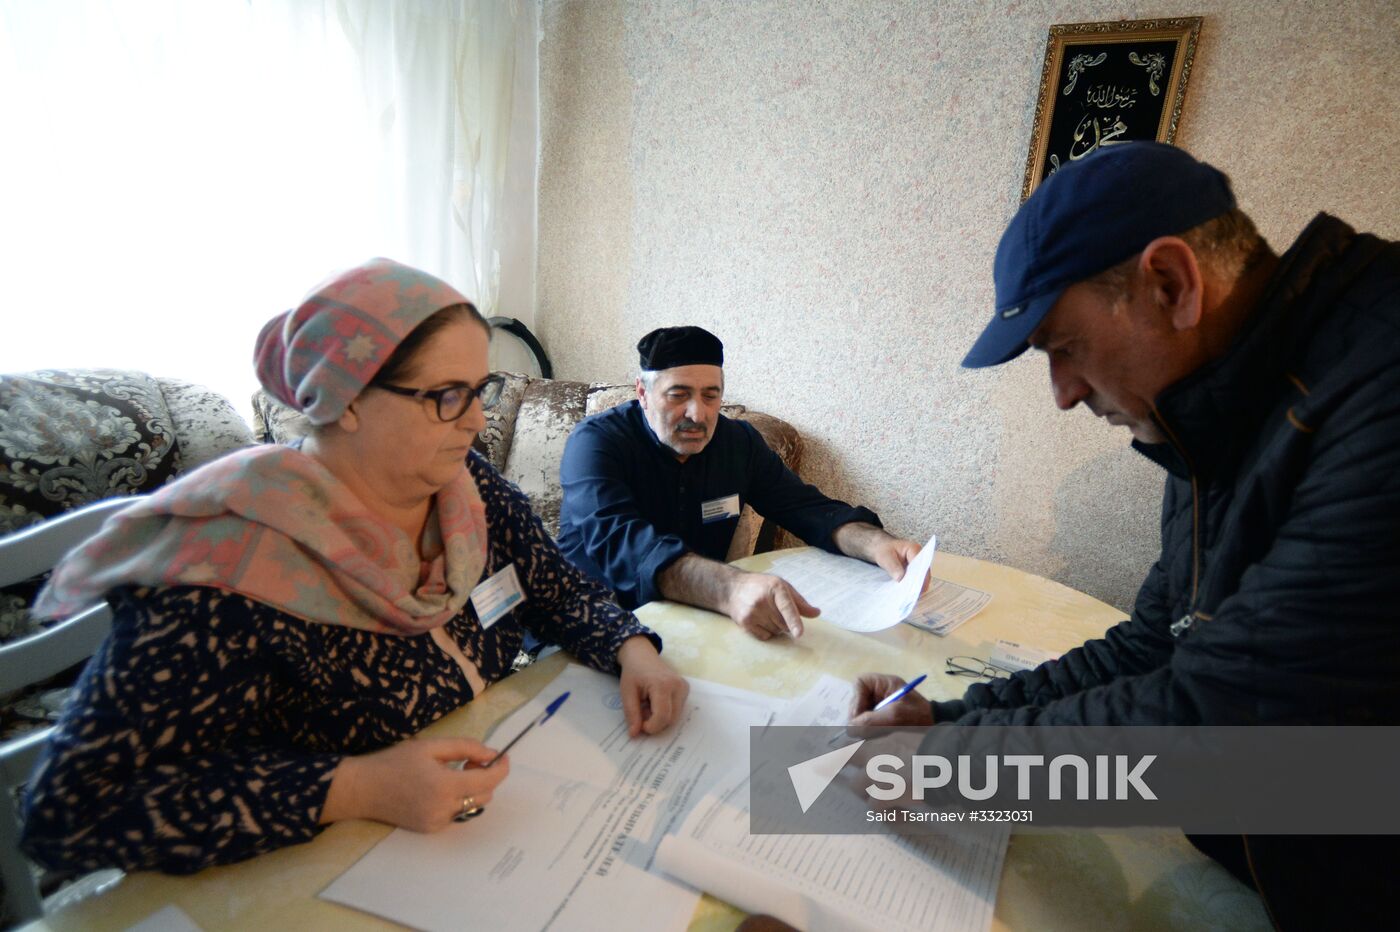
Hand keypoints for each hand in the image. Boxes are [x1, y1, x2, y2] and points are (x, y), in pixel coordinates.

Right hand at [321, 737, 509, 831]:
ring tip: (452, 773)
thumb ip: (465, 748)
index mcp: (445, 786)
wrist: (363, 789)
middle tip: (469, 761)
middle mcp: (444, 809)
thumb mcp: (431, 746)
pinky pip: (456, 814)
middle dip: (485, 777)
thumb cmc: (395, 762)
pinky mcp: (430, 829)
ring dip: (473, 789)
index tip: (504, 757)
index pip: (488, 781)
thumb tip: (492, 754)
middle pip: (485, 795)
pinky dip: (457, 800)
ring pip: (472, 806)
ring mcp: (437, 822)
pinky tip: (439, 789)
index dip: (501, 769)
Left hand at [617, 636, 689, 736]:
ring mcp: (684, 687)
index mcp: (663, 685)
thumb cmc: (633, 673)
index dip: (651, 726)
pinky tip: (656, 703)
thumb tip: (635, 734)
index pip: (662, 716)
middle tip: (642, 712)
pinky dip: (666, 712)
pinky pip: (678, 710)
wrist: (641, 655)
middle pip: (671, 719)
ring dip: (661, 718)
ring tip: (648, 706)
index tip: (640, 725)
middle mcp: (678, 686)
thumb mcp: (627, 693)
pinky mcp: (685, 689)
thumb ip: (632, 714)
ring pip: (675, 717)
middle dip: (655, 723)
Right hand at [724, 571, 818, 639]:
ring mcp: (752, 612)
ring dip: (776, 626)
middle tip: (775, 609)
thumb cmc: (762, 587)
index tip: (798, 633)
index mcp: (775, 588)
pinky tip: (759, 619)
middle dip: (785, 621)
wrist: (732, 588)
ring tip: (765, 612)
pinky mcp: (745, 623)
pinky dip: (766, 632)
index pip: (787, 607)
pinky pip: (765, 636)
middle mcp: (762, 600)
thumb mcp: (782, 587)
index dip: (794, 621)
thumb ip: (799, 602)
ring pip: (776, 631)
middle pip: (785, 624)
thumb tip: (816, 613)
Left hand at [832, 523, 927, 589]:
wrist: (882, 549)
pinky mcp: (915, 573)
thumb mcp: (885, 557)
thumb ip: (893, 566)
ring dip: (916, 587)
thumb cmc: (884, 550)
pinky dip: (912, 587)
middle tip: (910, 595)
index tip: (913, 586)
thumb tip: (900, 578)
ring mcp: (919, 566)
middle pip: (924, 573)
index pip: (920, 563)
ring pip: (921, 579)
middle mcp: (920, 557)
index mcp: (914, 549)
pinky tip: (905, 593)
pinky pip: (916, 581)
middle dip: (918, 584)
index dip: (919, 575)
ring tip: (908, 597)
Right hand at [848, 673, 934, 727]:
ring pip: (860, 713)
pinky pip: (867, 722)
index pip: (860, 683)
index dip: (856, 699)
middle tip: (861, 730)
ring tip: (872, 734)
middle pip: (858, 700)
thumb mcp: (894, 717)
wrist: (935, 728)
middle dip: (858, 715)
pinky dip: (869, 730)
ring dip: (863, 725)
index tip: (858, 715)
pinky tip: (877, 735)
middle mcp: (879, 691)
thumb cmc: (918, 716)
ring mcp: (880, 704)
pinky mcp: (881, 717)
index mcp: (884, 683)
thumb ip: (870, 722)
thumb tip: (849, 729)